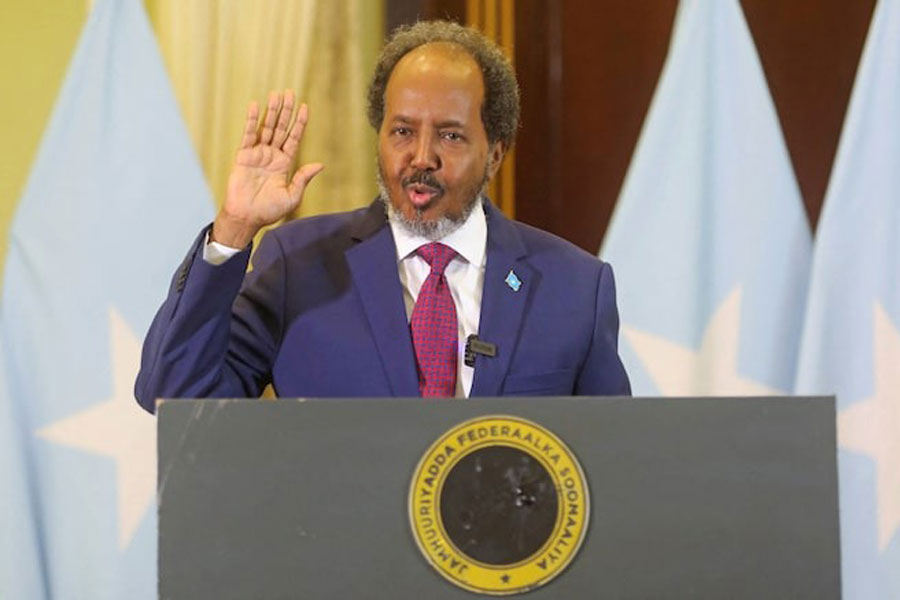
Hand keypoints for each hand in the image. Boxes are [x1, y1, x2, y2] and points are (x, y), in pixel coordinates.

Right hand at [212, 90, 323, 247]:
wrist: (248, 217)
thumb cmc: (270, 211)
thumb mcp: (292, 196)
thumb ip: (303, 178)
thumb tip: (319, 165)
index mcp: (284, 163)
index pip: (294, 138)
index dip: (299, 123)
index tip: (305, 107)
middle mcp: (272, 155)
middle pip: (281, 128)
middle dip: (286, 111)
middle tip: (290, 92)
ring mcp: (258, 154)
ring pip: (266, 127)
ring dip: (271, 111)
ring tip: (276, 94)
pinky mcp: (244, 155)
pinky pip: (248, 134)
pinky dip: (252, 120)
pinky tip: (255, 106)